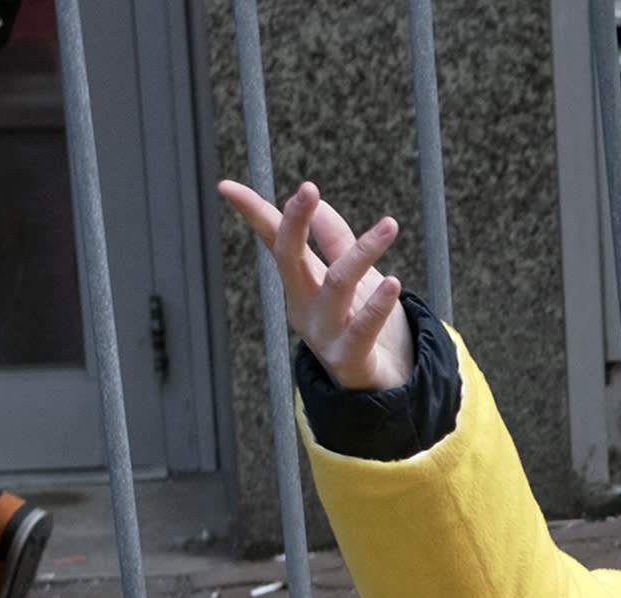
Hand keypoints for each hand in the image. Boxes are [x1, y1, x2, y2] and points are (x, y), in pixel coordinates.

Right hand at [213, 178, 415, 393]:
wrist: (378, 388)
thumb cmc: (358, 327)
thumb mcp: (345, 278)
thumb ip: (334, 240)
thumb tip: (314, 199)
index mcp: (300, 284)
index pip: (273, 241)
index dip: (252, 213)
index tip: (227, 186)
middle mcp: (304, 306)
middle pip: (291, 258)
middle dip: (295, 223)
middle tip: (307, 189)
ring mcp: (324, 334)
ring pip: (338, 285)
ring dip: (363, 253)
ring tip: (389, 226)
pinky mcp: (350, 358)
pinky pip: (362, 329)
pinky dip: (377, 305)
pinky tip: (394, 284)